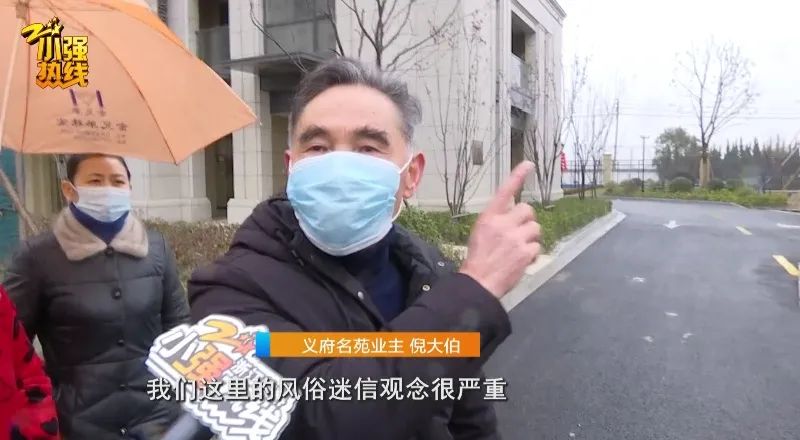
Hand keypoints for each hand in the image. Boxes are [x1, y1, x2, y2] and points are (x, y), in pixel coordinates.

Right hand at [459, 161, 540, 298]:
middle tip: (520, 232)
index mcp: (489, 217)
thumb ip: (497, 222)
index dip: (518, 176)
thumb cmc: (477, 259)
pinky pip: (537, 247)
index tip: (528, 164)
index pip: (505, 191)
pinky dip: (532, 254)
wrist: (479, 282)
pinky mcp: (526, 252)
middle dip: (527, 220)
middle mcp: (503, 224)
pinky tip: (522, 261)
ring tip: (519, 249)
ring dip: (531, 238)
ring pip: (536, 229)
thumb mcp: (480, 233)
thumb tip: (513, 216)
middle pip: (528, 210)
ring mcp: (516, 238)